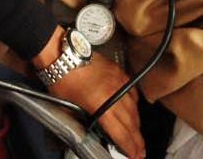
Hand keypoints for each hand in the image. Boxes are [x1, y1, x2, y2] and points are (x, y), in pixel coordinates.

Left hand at [33, 27, 143, 158]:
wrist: (62, 54)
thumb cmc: (62, 80)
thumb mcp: (68, 107)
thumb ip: (84, 121)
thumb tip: (92, 132)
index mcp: (100, 104)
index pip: (120, 131)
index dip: (129, 146)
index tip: (135, 156)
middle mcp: (113, 93)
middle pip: (130, 122)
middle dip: (136, 140)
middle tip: (141, 152)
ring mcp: (118, 81)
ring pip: (133, 107)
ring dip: (136, 124)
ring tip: (138, 136)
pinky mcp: (118, 72)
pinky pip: (131, 92)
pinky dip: (134, 104)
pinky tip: (134, 110)